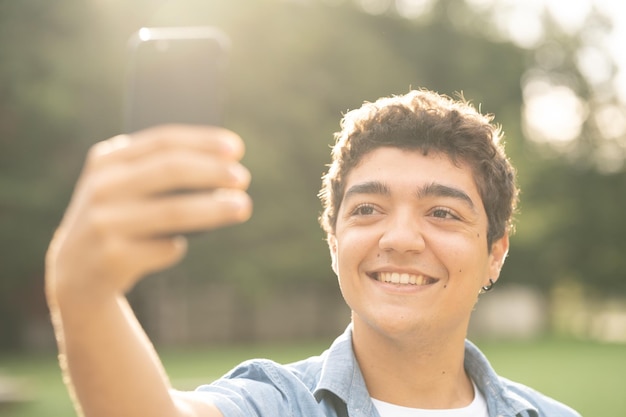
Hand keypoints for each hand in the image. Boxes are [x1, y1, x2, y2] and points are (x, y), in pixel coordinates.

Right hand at [46, 125, 251, 304]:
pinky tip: (176, 245)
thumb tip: (222, 167)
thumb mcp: (124, 188)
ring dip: (215, 209)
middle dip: (213, 172)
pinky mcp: (114, 257)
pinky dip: (178, 247)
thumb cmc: (118, 219)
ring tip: (243, 206)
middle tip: (243, 177)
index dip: (203, 142)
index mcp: (106, 160)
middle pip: (171, 171)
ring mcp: (104, 222)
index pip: (163, 141)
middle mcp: (101, 187)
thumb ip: (158, 172)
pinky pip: (166, 248)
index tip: (237, 148)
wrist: (75, 272)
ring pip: (174, 211)